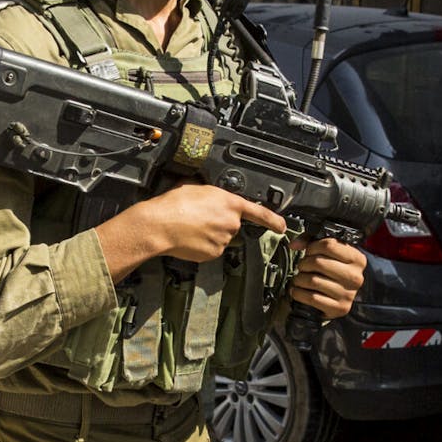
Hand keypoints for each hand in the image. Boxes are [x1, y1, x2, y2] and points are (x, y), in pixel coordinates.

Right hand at [96, 183, 286, 282]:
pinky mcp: (213, 253)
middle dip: (220, 223)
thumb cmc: (172, 204)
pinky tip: (189, 238)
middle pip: (232, 225)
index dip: (273, 219)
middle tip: (199, 218)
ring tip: (189, 227)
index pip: (259, 212)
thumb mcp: (195, 187)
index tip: (282, 226)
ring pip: (221, 238)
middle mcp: (230, 222)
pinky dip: (202, 246)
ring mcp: (223, 239)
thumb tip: (209, 197)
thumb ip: (211, 194)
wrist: (158, 225)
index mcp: (228, 202)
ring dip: (210, 234)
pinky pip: (212, 250)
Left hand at [289, 236, 365, 318]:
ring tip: (299, 279)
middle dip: (304, 264)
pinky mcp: (339, 308)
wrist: (341, 299)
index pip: (329, 245)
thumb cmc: (333, 272)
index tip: (309, 252)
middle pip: (318, 262)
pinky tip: (298, 291)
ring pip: (313, 281)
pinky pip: (311, 298)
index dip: (313, 247)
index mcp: (357, 259)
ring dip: (299, 279)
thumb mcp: (329, 253)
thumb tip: (294, 244)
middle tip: (303, 267)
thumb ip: (311, 242)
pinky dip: (299, 293)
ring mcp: (348, 294)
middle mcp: (355, 276)